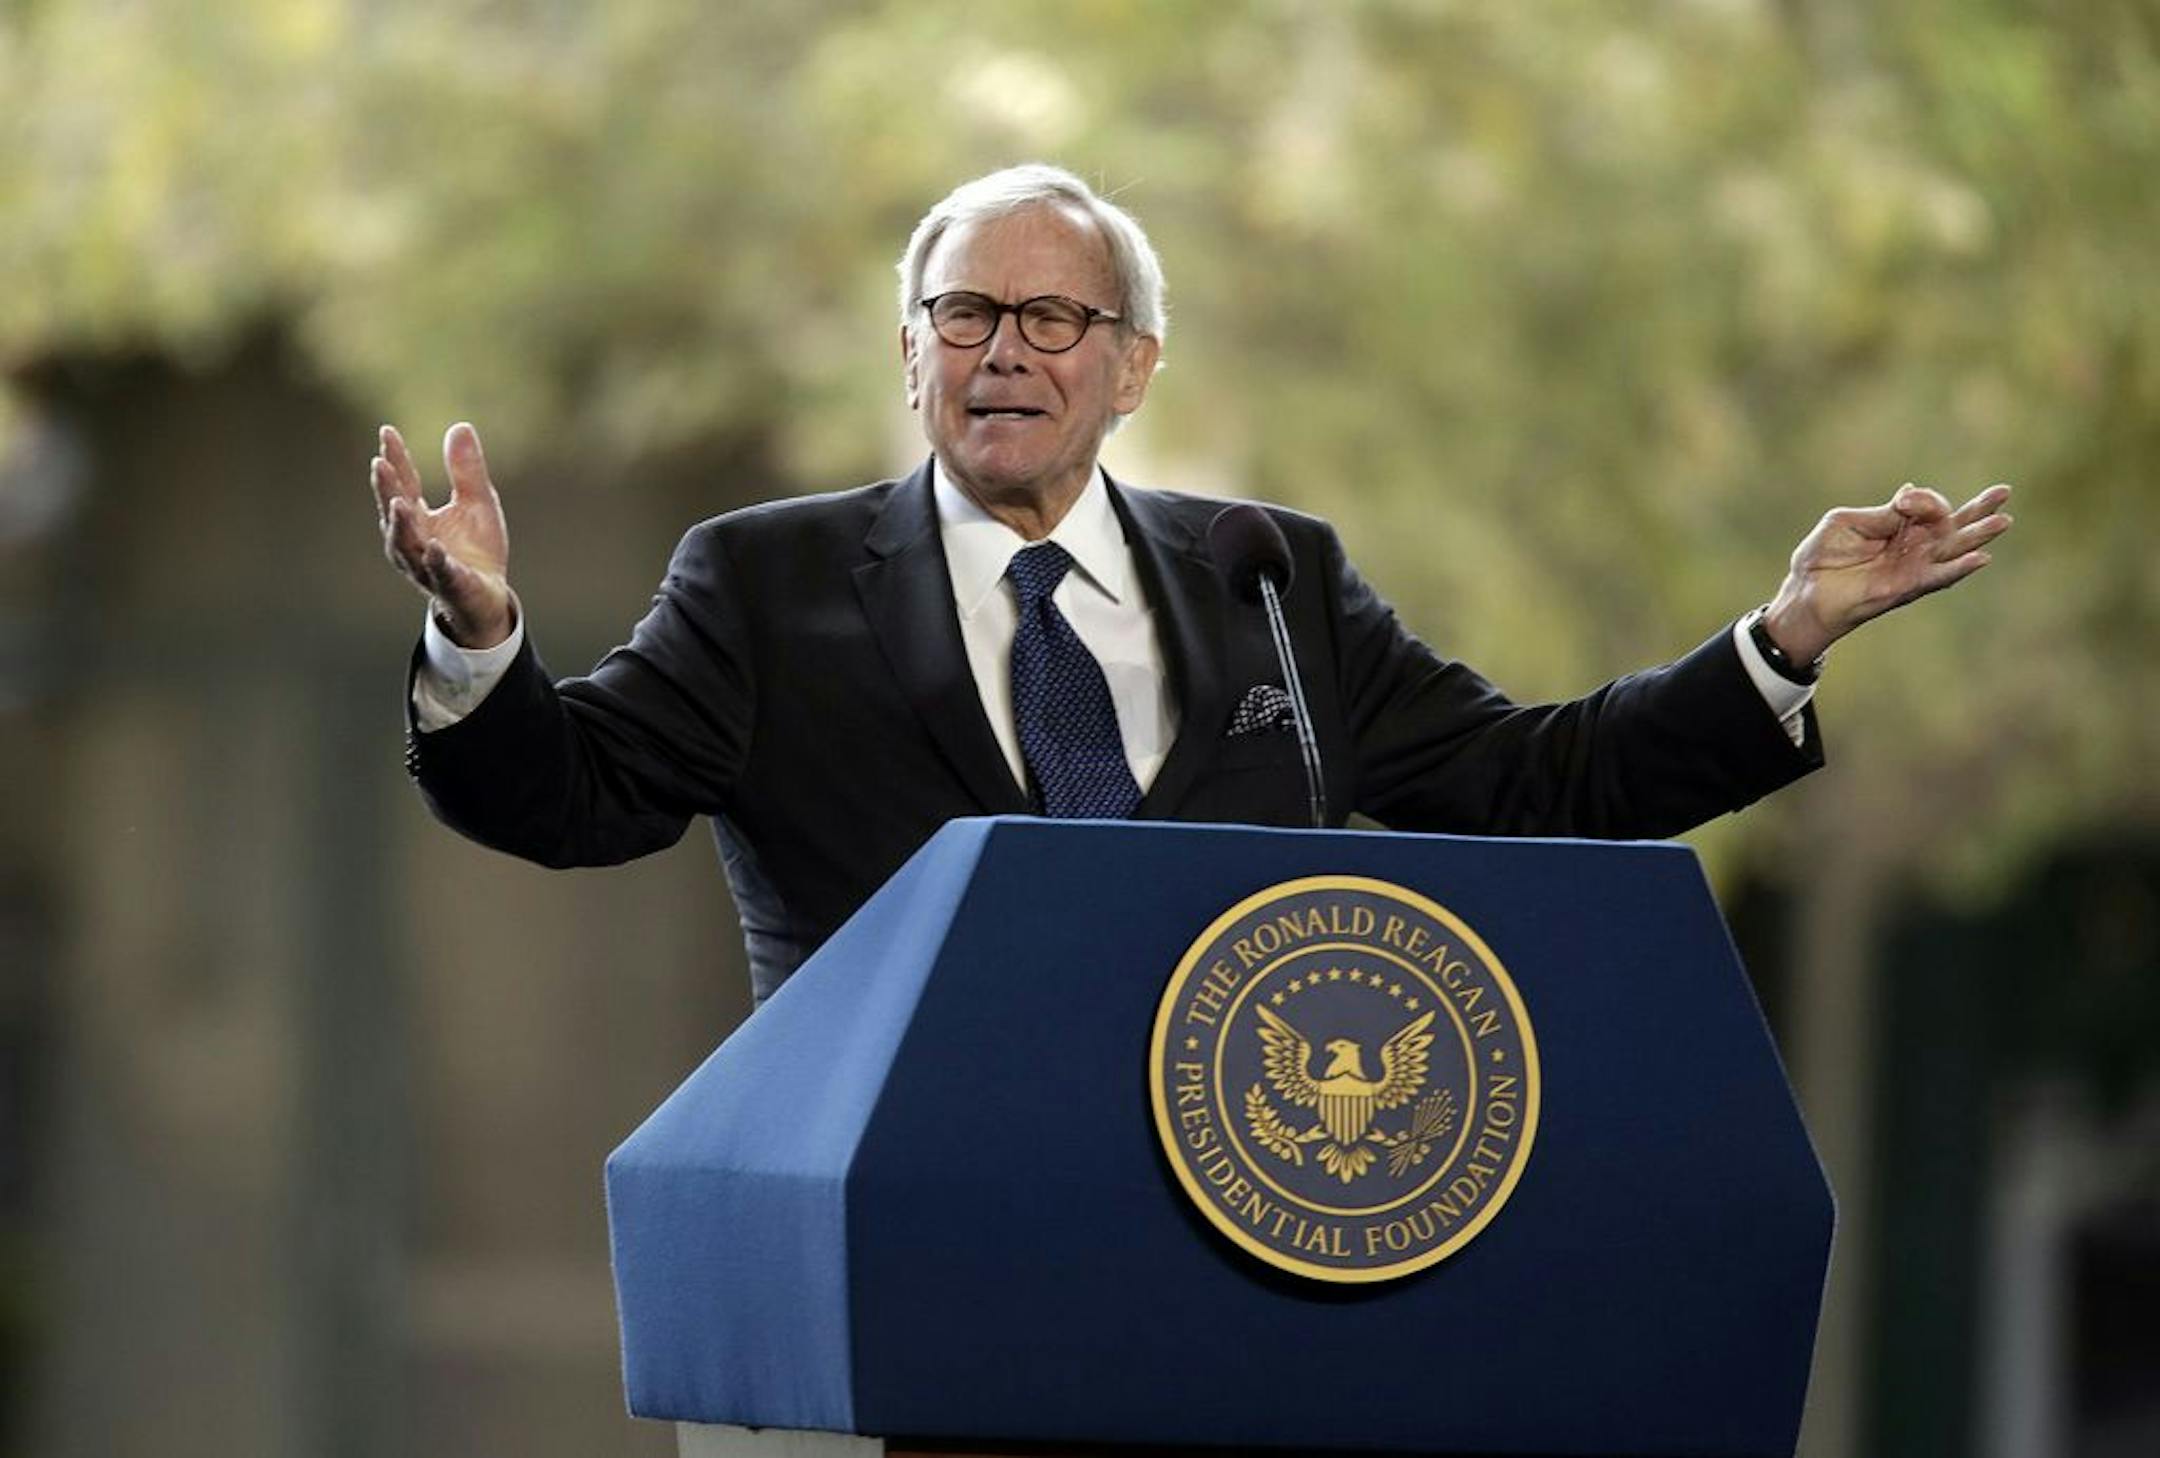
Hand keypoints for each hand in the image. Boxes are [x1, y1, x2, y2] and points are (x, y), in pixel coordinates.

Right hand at [371, 422, 515, 648]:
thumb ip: (466, 470)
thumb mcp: (477, 501)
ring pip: (407, 544)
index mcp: (418, 518)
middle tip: (378, 462)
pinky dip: (436, 561)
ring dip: (401, 525)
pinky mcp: (449, 584)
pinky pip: (440, 572)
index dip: (395, 460)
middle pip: (395, 512)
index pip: (403, 484)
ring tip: (398, 502)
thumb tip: (460, 426)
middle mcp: (413, 541)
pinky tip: (436, 547)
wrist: (487, 596)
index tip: (387, 432)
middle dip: (386, 489)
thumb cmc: (475, 549)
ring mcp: (426, 564)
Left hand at [1763, 482, 2013, 664]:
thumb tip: (1910, 492)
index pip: (1928, 506)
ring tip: (2003, 521)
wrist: (1806, 592)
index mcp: (1898, 525)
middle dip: (1978, 509)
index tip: (1905, 502)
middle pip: (1953, 525)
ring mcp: (1913, 567)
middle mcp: (1912, 546)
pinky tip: (1980, 558)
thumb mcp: (1847, 523)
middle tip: (2005, 492)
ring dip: (1978, 535)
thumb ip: (1882, 513)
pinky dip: (1958, 568)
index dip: (1925, 500)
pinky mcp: (1907, 587)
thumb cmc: (1821, 557)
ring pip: (1954, 549)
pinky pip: (1938, 577)